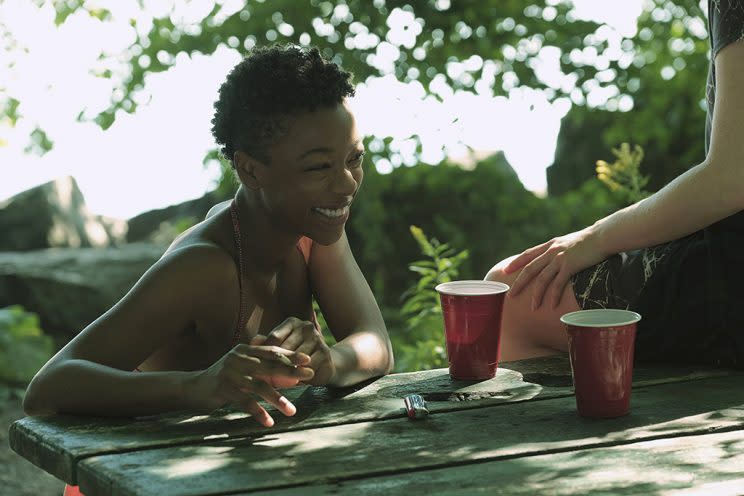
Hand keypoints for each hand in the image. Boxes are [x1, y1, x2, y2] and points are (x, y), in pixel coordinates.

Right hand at [190, 343, 313, 426]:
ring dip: (277, 399)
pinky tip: (269, 422)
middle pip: (269, 366)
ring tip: (292, 410)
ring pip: (259, 386)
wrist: (194, 387)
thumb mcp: (243, 367)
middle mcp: (237, 358)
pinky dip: (258, 412)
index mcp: (245, 350)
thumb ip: (264, 367)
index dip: (291, 355)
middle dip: (291, 372)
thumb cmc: (225, 378)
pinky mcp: (222, 389)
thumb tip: (294, 374)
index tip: (309, 360)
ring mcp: (229, 373)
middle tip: (308, 378)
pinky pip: (244, 402)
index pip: (272, 351)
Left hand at [262, 317, 335, 385]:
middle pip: (285, 349)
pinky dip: (301, 377)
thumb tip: (253, 341)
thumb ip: (265, 344)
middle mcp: (306, 326)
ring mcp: (317, 338)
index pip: (274, 338)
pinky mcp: (325, 352)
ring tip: (280, 382)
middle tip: (265, 379)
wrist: (322, 365)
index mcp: (292, 322)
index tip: (257, 367)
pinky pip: (307, 368)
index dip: (265, 354)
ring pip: (296, 360)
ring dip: (288, 373)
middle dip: (276, 366)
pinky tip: (297, 382)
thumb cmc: (295, 356)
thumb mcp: (279, 348)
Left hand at [504, 226, 606, 309]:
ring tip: (532, 308)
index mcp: (549, 245)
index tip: (505, 271)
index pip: (527, 254)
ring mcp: (559, 258)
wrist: (602, 236)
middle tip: (510, 295)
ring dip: (536, 295)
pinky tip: (551, 306)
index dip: (516, 263)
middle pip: (529, 269)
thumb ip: (559, 249)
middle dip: (519, 283)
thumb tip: (555, 259)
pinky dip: (553, 296)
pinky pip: (558, 284)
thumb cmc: (589, 241)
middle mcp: (551, 251)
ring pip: (541, 279)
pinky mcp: (569, 266)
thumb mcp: (568, 242)